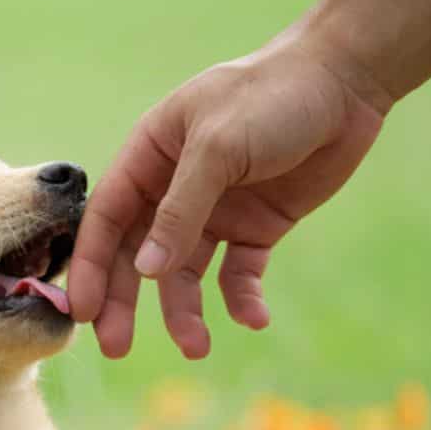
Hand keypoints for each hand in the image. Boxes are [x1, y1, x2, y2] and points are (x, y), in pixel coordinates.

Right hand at [67, 33, 388, 357]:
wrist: (346, 81)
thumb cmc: (271, 96)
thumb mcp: (217, 148)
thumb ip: (180, 211)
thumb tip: (145, 271)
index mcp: (149, 158)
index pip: (106, 220)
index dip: (90, 267)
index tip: (84, 313)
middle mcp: (173, 189)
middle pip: (137, 256)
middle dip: (126, 302)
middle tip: (117, 349)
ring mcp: (215, 211)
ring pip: (185, 274)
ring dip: (184, 311)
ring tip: (196, 347)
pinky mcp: (257, 228)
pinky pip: (238, 274)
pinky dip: (242, 299)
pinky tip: (253, 319)